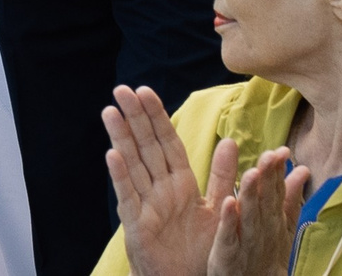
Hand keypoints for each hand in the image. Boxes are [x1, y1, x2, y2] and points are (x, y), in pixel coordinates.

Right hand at [102, 86, 229, 275]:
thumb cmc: (199, 252)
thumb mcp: (219, 209)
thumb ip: (222, 176)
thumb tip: (231, 141)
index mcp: (181, 183)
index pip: (167, 143)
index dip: (157, 117)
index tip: (146, 91)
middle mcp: (161, 190)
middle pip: (147, 147)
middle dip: (136, 118)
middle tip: (122, 89)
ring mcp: (146, 205)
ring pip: (133, 165)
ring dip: (122, 138)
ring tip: (111, 111)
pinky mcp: (137, 226)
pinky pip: (128, 197)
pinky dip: (121, 176)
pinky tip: (112, 154)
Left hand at [208, 147, 308, 275]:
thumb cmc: (265, 258)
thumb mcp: (281, 230)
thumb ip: (289, 201)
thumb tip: (302, 171)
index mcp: (274, 222)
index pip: (277, 192)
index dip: (279, 172)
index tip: (282, 150)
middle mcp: (263, 231)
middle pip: (266, 201)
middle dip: (269, 178)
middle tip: (272, 155)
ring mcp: (246, 243)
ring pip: (249, 216)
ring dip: (251, 195)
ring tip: (252, 173)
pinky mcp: (228, 255)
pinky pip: (228, 236)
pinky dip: (229, 220)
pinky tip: (227, 202)